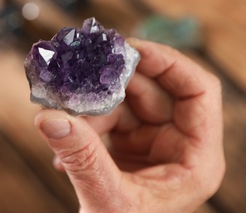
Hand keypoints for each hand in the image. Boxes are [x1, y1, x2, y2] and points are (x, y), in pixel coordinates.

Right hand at [34, 40, 224, 212]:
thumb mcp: (108, 200)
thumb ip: (81, 158)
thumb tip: (50, 118)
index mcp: (195, 158)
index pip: (198, 92)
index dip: (169, 63)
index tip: (130, 49)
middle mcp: (177, 146)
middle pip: (152, 92)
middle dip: (114, 85)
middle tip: (82, 74)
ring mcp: (152, 146)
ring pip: (123, 105)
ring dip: (91, 109)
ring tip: (66, 118)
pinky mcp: (128, 148)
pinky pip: (107, 120)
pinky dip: (84, 125)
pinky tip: (66, 144)